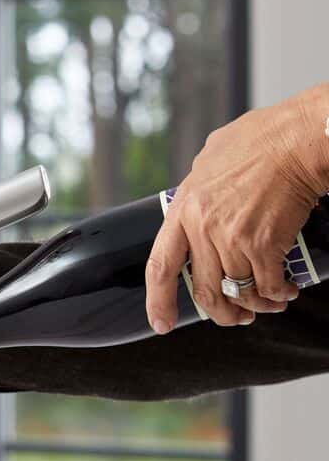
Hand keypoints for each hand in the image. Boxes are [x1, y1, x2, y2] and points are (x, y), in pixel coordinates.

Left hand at [147, 82, 328, 332]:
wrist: (301, 137)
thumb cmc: (266, 137)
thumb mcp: (213, 157)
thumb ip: (200, 186)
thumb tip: (195, 195)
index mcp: (184, 208)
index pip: (160, 265)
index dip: (158, 301)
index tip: (162, 324)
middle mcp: (202, 227)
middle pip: (203, 289)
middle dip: (221, 313)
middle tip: (235, 318)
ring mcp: (231, 237)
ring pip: (236, 291)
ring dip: (255, 305)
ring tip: (268, 305)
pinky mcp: (263, 243)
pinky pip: (266, 284)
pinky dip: (278, 294)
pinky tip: (286, 292)